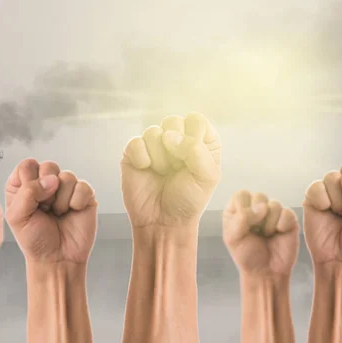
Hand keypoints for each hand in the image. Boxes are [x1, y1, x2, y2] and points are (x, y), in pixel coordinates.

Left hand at [5, 159, 96, 264]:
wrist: (58, 258)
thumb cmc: (35, 240)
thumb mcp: (17, 217)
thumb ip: (28, 192)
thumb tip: (52, 179)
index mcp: (24, 185)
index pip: (27, 166)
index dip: (30, 183)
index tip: (30, 202)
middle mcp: (45, 183)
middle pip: (49, 166)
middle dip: (47, 191)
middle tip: (45, 209)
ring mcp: (66, 188)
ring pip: (67, 176)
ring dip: (61, 200)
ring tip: (58, 213)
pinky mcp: (84, 194)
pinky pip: (83, 186)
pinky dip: (77, 203)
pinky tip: (72, 213)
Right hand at [121, 112, 220, 227]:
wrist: (163, 221)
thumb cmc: (188, 200)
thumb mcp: (207, 177)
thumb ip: (197, 151)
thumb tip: (169, 136)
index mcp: (200, 141)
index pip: (196, 120)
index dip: (193, 139)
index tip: (192, 160)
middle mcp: (178, 138)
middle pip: (173, 121)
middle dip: (176, 148)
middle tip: (177, 168)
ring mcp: (155, 144)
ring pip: (153, 132)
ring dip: (160, 158)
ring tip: (163, 173)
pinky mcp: (134, 152)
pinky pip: (135, 142)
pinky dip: (142, 158)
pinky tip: (146, 170)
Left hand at [223, 190, 298, 278]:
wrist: (266, 272)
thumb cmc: (246, 255)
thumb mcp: (233, 238)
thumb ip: (241, 218)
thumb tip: (262, 207)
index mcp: (238, 210)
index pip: (241, 195)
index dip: (244, 208)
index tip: (244, 224)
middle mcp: (255, 208)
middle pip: (259, 196)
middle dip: (257, 216)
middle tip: (256, 231)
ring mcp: (273, 213)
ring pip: (274, 204)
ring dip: (269, 223)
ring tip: (266, 235)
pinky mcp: (288, 219)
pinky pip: (287, 212)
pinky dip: (282, 224)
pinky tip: (279, 233)